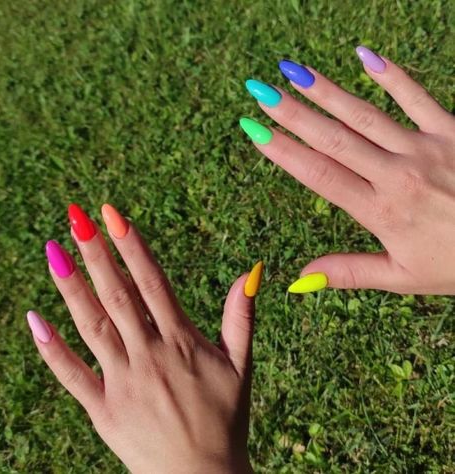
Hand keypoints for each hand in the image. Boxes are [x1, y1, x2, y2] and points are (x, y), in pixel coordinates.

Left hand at [27, 204, 260, 472]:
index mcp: (181, 342)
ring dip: (71, 289)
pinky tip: (35, 320)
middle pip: (118, 297)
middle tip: (77, 217)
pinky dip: (52, 349)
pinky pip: (72, 376)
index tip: (114, 216)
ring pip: (92, 328)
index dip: (132, 248)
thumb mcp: (241, 365)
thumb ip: (242, 317)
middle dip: (97, 254)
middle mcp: (149, 356)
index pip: (152, 284)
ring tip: (53, 250)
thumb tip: (252, 272)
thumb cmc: (226, 418)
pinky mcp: (103, 411)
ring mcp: (123, 383)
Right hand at [242, 46, 454, 294]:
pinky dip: (392, 75)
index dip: (284, 152)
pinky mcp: (451, 131)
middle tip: (259, 91)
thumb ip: (350, 272)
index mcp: (381, 211)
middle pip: (334, 139)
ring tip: (293, 71)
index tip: (255, 131)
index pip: (320, 175)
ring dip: (327, 91)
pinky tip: (364, 55)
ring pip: (366, 115)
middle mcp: (397, 174)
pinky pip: (418, 97)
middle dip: (292, 113)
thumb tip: (300, 279)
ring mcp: (425, 148)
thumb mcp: (402, 277)